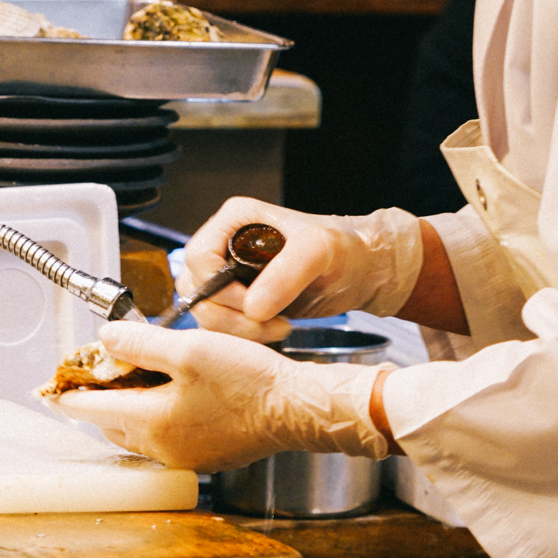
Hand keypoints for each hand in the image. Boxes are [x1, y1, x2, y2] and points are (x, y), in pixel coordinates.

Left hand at [50, 321, 387, 471]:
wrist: (294, 407)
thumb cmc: (248, 380)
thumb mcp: (189, 348)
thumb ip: (140, 342)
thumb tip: (105, 338)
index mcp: (149, 420)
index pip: (89, 408)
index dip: (69, 388)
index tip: (56, 379)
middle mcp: (161, 446)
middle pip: (109, 422)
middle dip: (97, 397)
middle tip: (95, 371)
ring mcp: (184, 454)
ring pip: (136, 431)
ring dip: (126, 407)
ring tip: (131, 378)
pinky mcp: (206, 453)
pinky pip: (164, 437)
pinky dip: (155, 416)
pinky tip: (170, 394)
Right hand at [180, 197, 422, 341]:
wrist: (360, 270)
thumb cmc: (343, 247)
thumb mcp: (320, 249)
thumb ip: (288, 273)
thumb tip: (253, 307)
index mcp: (234, 221)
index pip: (197, 257)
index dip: (219, 288)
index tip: (253, 304)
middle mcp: (224, 245)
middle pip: (196, 290)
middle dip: (229, 316)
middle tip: (269, 323)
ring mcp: (230, 275)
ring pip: (206, 312)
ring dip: (238, 330)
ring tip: (279, 327)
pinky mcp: (239, 302)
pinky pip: (222, 326)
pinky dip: (244, 337)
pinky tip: (274, 331)